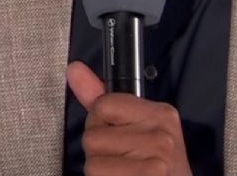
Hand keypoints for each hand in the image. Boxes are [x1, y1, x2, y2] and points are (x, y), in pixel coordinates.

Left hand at [66, 61, 192, 175]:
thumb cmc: (156, 163)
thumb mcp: (137, 127)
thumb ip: (102, 98)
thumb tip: (75, 69)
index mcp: (160, 114)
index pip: (103, 105)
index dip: (99, 123)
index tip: (116, 135)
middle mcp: (161, 136)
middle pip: (92, 137)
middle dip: (98, 152)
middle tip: (121, 160)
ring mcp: (156, 163)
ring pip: (92, 164)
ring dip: (100, 172)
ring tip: (122, 172)